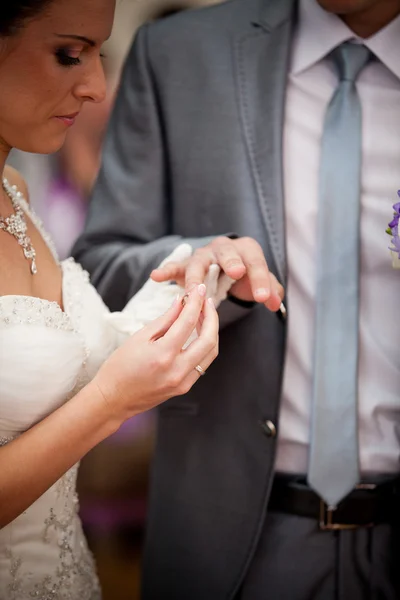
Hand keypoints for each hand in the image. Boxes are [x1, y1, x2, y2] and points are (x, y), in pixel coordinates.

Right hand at [92, 283, 218, 423]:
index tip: (198, 289)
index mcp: (163, 354)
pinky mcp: (184, 387)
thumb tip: (181, 302)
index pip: (187, 322)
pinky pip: (202, 364)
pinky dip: (204, 346)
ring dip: (211, 331)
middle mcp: (177, 370)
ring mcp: (183, 382)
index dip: (196, 302)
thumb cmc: (120, 367)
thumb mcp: (139, 337)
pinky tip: (199, 334)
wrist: (113, 399)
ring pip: (210, 352)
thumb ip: (164, 320)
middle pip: (208, 338)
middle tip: (206, 300)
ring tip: (204, 315)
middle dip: (211, 316)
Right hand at [151, 236, 283, 311]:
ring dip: (195, 276)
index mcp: (245, 249)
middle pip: (227, 252)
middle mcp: (223, 248)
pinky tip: (156, 276)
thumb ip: (270, 291)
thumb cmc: (244, 277)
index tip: (264, 299)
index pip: (255, 261)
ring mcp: (203, 256)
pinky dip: (166, 270)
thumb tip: (275, 303)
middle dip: (232, 262)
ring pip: (198, 262)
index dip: (261, 279)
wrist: (225, 269)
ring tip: (193, 290)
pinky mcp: (186, 266)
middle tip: (237, 272)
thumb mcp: (260, 282)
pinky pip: (175, 267)